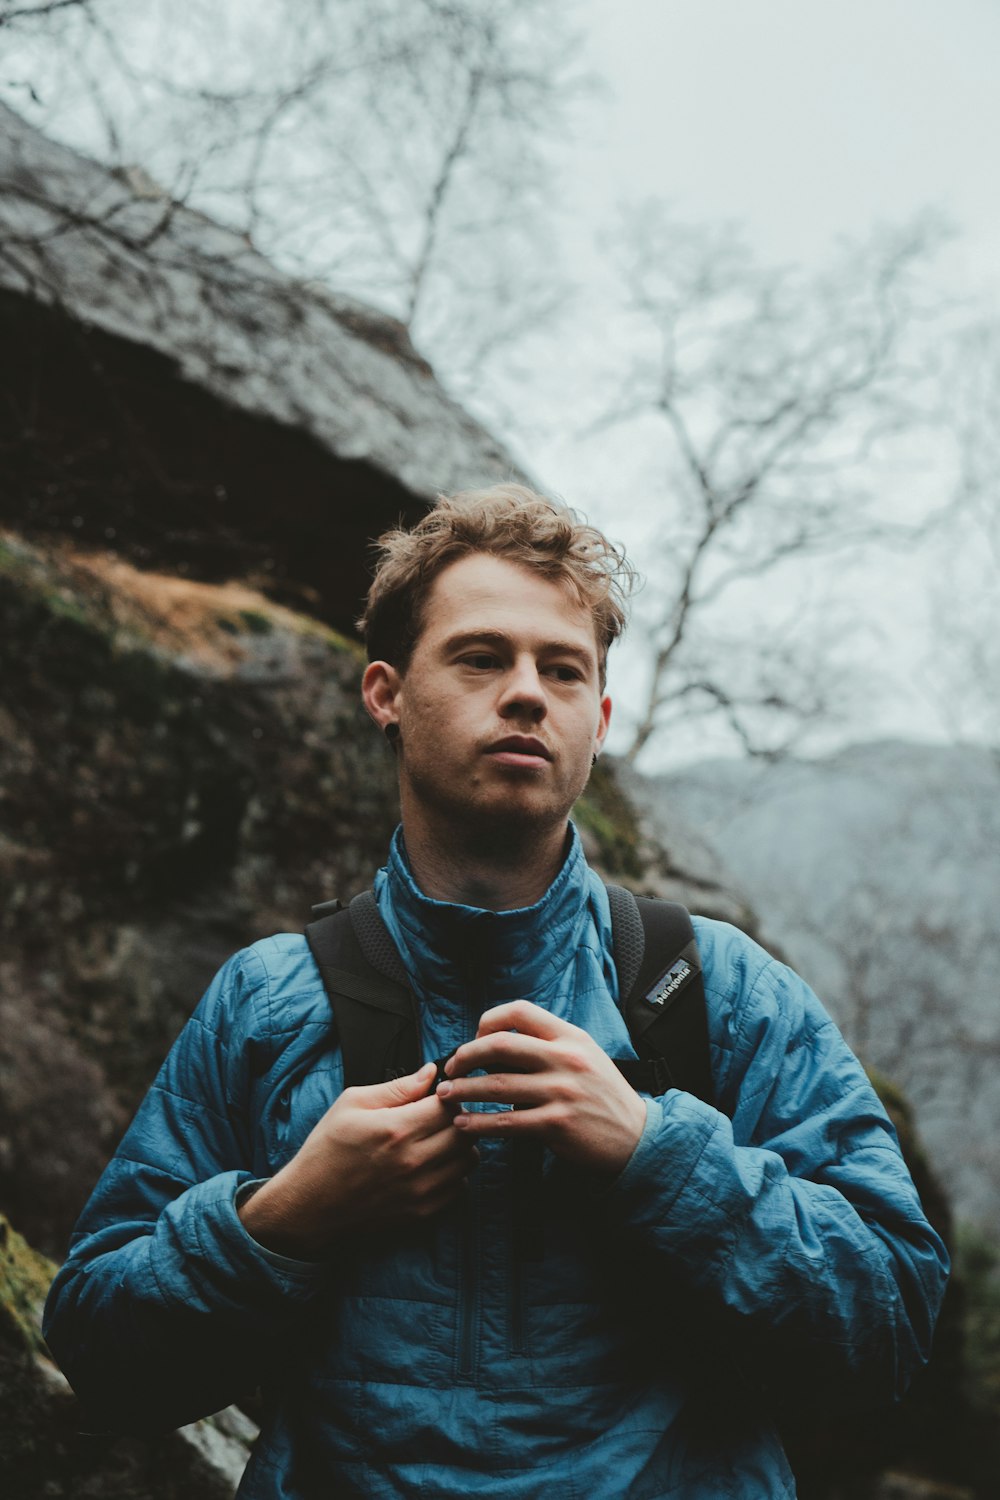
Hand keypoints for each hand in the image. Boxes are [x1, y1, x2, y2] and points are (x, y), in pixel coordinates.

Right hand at [238, 1063, 476, 1257]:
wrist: (309, 1206)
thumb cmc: (326, 1150)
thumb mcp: (351, 1104)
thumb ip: (397, 1087)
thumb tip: (430, 1072)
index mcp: (395, 1128)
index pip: (448, 1105)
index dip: (447, 1096)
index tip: (437, 1096)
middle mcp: (413, 1160)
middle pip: (464, 1131)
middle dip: (458, 1118)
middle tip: (440, 1117)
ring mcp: (419, 1190)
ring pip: (468, 1159)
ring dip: (460, 1145)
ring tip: (439, 1140)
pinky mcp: (421, 1212)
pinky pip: (459, 1187)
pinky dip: (454, 1172)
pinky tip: (434, 1165)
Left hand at [436, 1000, 646, 1173]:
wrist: (636, 1137)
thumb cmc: (604, 1096)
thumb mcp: (584, 1056)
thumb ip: (548, 1046)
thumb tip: (500, 1046)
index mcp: (570, 1037)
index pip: (519, 1011)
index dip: (488, 1021)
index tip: (474, 1039)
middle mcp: (565, 1059)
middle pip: (500, 1045)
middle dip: (466, 1055)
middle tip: (450, 1067)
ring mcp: (561, 1091)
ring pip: (496, 1085)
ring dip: (463, 1090)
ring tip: (446, 1095)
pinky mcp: (556, 1124)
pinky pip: (506, 1122)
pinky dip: (479, 1123)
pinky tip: (464, 1124)